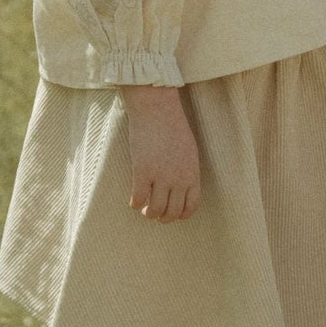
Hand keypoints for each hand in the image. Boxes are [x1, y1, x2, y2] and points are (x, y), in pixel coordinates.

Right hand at [121, 85, 201, 221]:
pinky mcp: (142, 171)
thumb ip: (186, 170)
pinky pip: (138, 199)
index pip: (191, 206)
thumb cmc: (172, 126)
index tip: (173, 214)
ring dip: (148, 213)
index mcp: (192, 173)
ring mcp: (160, 176)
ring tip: (144, 208)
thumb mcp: (188, 150)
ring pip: (154, 210)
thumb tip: (179, 187)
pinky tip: (133, 200)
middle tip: (155, 212)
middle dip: (163, 217)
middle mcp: (178, 179)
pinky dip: (134, 203)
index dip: (182, 215)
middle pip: (172, 212)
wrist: (157, 109)